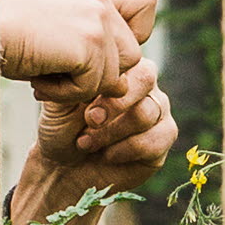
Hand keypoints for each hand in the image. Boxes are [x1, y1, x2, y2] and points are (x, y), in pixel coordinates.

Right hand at [0, 0, 162, 91]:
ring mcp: (97, 21)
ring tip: (44, 76)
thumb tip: (120, 85)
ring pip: (116, 77)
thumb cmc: (4, 35)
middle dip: (100, 75)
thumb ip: (89, 41)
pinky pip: (94, 88)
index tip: (100, 46)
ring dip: (81, 88)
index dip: (135, 31)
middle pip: (133, 55)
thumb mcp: (55, 26)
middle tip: (58, 74)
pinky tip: (40, 82)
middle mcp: (99, 0)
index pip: (147, 1)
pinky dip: (66, 95)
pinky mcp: (90, 45)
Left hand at [25, 66, 179, 199]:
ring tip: (87, 143)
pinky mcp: (164, 137)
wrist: (66, 168)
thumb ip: (76, 79)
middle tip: (90, 121)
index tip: (82, 104)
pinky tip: (107, 155)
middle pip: (145, 78)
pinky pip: (155, 139)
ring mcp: (158, 109)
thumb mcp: (60, 101)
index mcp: (121, 66)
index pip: (128, 56)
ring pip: (147, 112)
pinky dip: (125, 150)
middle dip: (114, 104)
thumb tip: (87, 62)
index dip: (107, 81)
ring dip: (112, 132)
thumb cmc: (63, 128)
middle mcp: (145, 83)